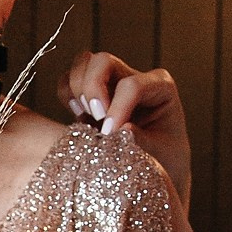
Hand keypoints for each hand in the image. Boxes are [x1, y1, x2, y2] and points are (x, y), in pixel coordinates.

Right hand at [59, 48, 190, 209]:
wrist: (157, 169)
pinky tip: (80, 117)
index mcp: (160, 87)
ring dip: (78, 90)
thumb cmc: (165, 160)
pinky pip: (68, 81)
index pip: (132, 85)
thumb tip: (121, 128)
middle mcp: (135, 77)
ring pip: (83, 64)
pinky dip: (67, 96)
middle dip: (93, 88)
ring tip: (88, 118)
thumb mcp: (161, 155)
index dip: (117, 108)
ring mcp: (112, 82)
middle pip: (103, 61)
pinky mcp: (93, 94)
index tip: (110, 134)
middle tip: (96, 119)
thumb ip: (142, 141)